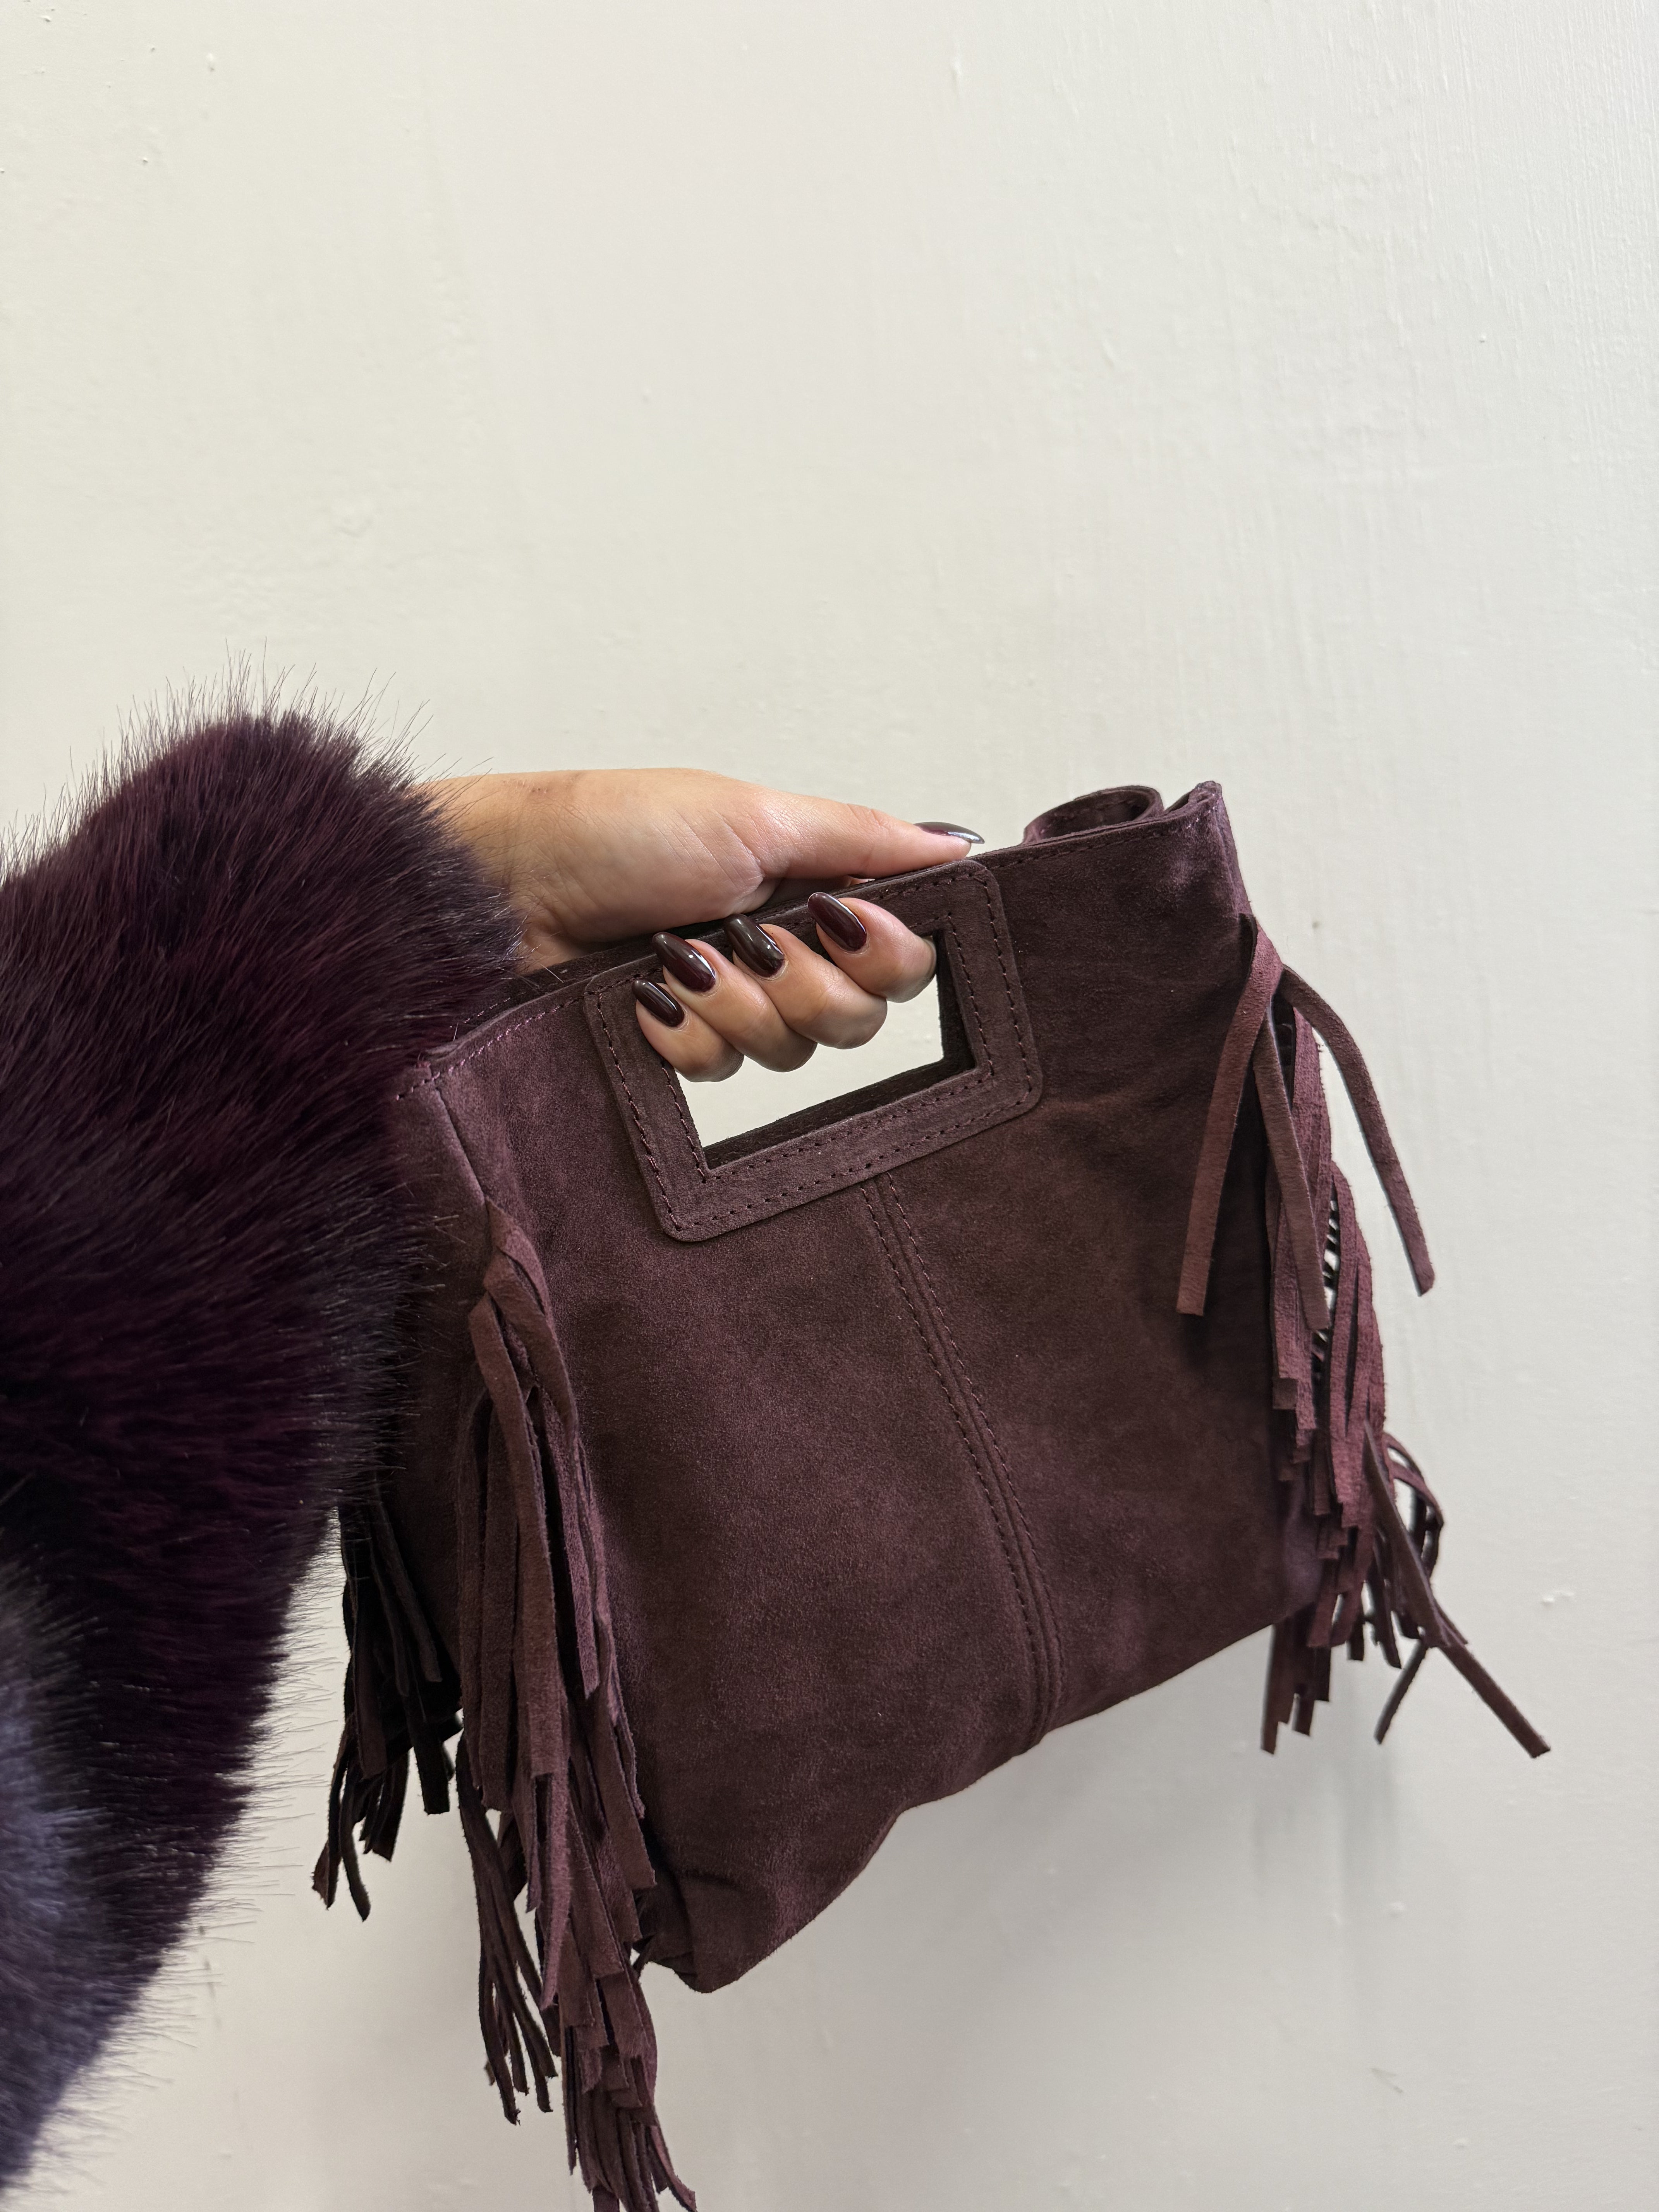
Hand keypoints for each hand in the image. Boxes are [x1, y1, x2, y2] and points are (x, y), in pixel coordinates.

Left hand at [422, 768, 980, 1080]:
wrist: (504, 888)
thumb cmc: (613, 828)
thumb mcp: (752, 815)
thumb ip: (861, 838)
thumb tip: (957, 843)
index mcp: (811, 885)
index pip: (903, 954)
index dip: (884, 952)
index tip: (840, 920)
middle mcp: (782, 947)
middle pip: (859, 1016)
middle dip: (803, 983)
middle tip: (751, 940)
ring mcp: (731, 1000)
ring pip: (791, 1051)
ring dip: (733, 1004)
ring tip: (679, 957)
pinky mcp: (681, 1043)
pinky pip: (720, 1074)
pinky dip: (683, 1034)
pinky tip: (646, 996)